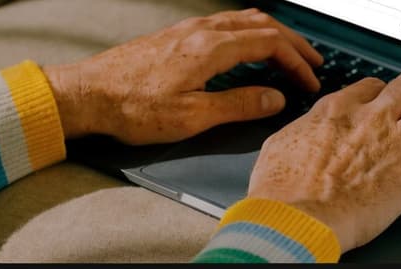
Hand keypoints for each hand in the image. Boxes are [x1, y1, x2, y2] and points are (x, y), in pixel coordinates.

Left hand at [43, 8, 322, 144]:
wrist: (88, 95)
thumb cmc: (133, 108)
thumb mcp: (192, 116)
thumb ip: (238, 105)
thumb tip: (273, 98)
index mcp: (211, 48)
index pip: (269, 45)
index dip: (296, 62)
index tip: (309, 81)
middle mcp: (201, 32)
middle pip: (262, 24)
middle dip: (292, 42)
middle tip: (312, 60)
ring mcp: (187, 30)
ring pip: (243, 19)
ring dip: (271, 34)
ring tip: (288, 51)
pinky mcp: (176, 37)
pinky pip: (225, 24)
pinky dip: (249, 32)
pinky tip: (247, 47)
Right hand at [248, 71, 400, 252]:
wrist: (296, 219)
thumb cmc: (282, 192)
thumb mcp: (281, 145)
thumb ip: (303, 131)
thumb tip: (305, 131)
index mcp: (338, 110)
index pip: (373, 87)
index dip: (384, 97)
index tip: (386, 108)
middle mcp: (372, 119)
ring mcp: (395, 144)